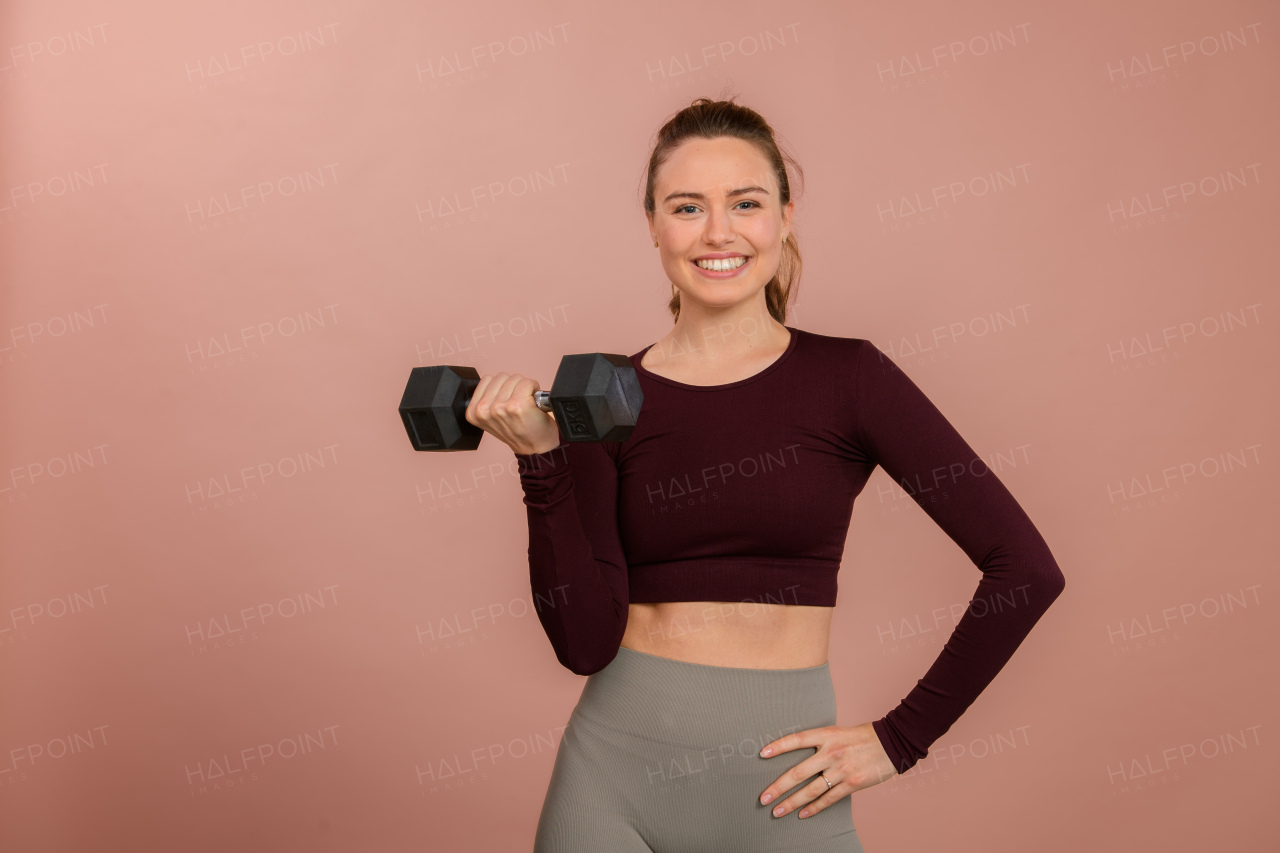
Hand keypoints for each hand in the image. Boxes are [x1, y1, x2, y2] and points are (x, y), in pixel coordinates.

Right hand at [464, 371, 561, 455]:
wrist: (535, 447)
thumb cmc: (518, 431)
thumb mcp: (491, 419)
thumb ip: (486, 399)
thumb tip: (493, 380)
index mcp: (473, 412)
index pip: (487, 379)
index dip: (501, 386)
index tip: (506, 399)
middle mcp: (484, 409)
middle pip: (502, 376)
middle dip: (513, 386)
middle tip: (518, 402)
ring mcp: (500, 407)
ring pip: (515, 378)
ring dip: (524, 387)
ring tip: (525, 403)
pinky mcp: (517, 404)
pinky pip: (527, 382)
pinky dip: (534, 388)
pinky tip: (532, 402)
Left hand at [757, 722, 896, 818]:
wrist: (892, 743)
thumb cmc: (863, 736)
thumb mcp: (838, 732)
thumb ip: (820, 742)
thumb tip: (798, 754)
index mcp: (826, 735)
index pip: (796, 740)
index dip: (778, 746)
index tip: (762, 754)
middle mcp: (831, 753)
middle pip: (798, 772)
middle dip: (778, 787)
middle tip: (763, 798)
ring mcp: (841, 770)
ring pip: (810, 790)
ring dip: (792, 803)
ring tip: (777, 811)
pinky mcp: (852, 784)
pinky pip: (828, 799)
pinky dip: (814, 808)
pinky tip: (802, 814)